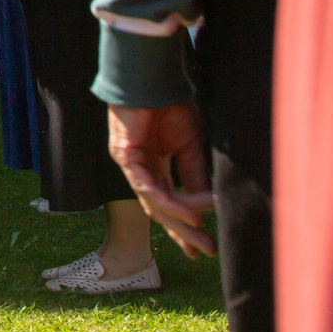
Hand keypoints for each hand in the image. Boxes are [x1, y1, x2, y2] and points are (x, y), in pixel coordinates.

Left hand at [106, 103, 217, 258]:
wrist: (155, 81)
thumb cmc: (170, 108)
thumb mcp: (189, 147)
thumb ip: (194, 176)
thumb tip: (207, 206)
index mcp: (154, 166)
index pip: (166, 203)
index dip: (182, 225)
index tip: (199, 248)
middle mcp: (139, 168)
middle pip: (158, 208)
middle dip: (181, 231)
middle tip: (203, 251)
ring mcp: (130, 163)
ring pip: (152, 201)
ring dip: (178, 219)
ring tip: (200, 233)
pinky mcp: (124, 154)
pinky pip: (146, 185)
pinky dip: (168, 200)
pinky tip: (187, 213)